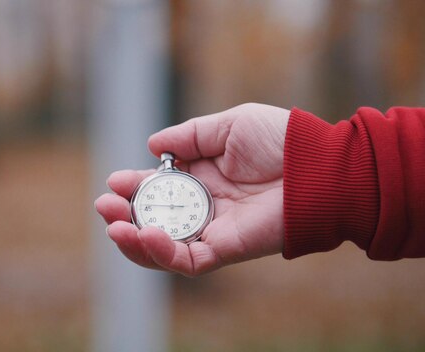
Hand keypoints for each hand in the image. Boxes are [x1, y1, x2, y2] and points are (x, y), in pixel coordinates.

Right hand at [95, 103, 289, 275]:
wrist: (319, 166)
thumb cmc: (280, 141)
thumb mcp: (228, 126)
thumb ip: (190, 137)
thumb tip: (152, 145)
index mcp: (204, 177)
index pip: (160, 188)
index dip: (134, 186)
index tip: (115, 180)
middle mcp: (205, 206)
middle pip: (155, 219)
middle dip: (125, 214)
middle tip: (105, 205)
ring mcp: (213, 230)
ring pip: (164, 246)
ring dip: (134, 239)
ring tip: (113, 225)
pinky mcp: (225, 250)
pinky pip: (187, 260)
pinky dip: (162, 252)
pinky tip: (146, 234)